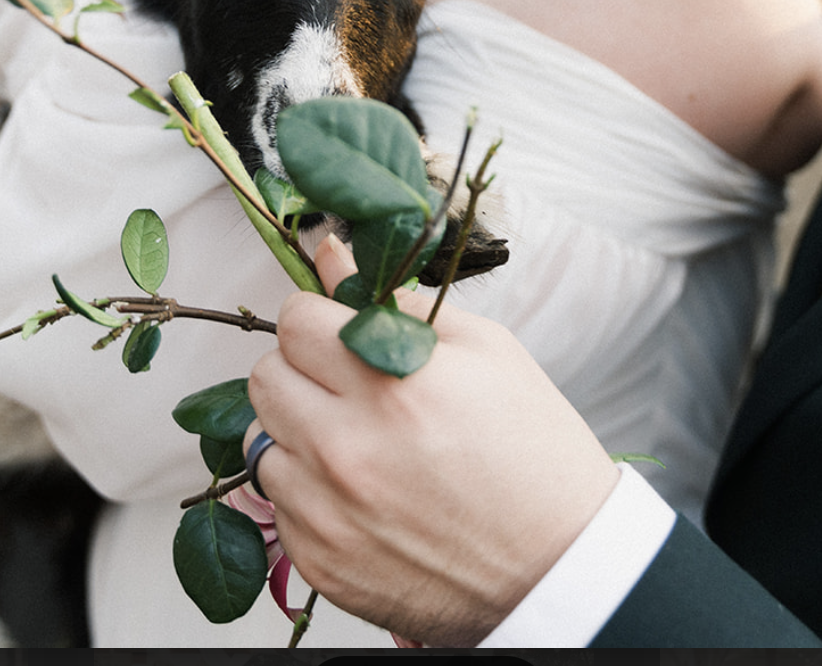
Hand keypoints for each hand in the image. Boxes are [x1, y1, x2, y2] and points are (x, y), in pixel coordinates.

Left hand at [245, 235, 619, 645]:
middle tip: (347, 384)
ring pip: (261, 441)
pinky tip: (364, 495)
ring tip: (357, 443)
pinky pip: (279, 505)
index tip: (339, 330)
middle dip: (300, 368)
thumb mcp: (489, 353)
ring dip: (297, 432)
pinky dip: (309, 493)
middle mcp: (347, 447)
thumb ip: (400, 302)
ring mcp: (327, 511)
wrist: (560, 568)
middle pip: (264, 376)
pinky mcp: (321, 561)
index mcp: (394, 382)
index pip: (296, 320)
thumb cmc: (535, 453)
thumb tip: (331, 254)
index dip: (318, 318)